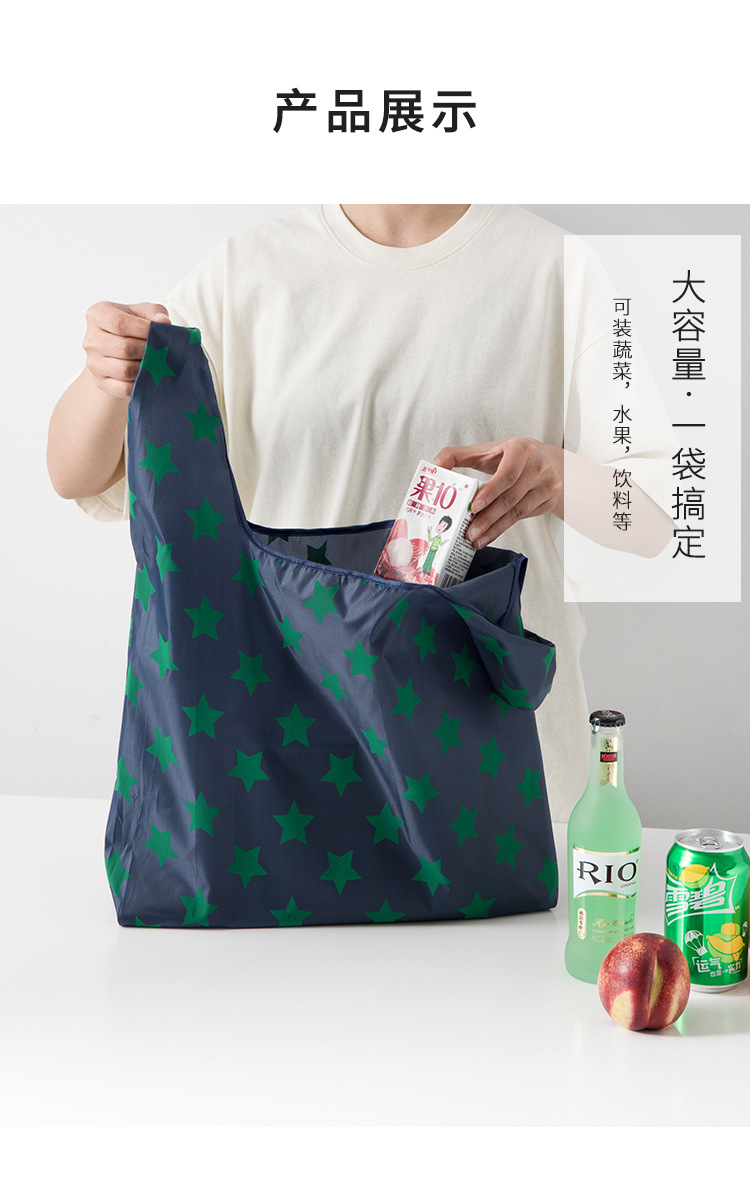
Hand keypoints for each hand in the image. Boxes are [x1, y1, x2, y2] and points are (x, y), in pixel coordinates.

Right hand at [82, 301, 170, 398]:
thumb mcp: (144, 312)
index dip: (143, 330)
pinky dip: (140, 384)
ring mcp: (93, 363)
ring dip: (146, 368)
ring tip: (156, 362)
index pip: (119, 323)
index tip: (160, 333)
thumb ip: (154, 312)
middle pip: (124, 348)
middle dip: (148, 351)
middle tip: (161, 351)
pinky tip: (148, 375)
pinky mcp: (100, 382)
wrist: (120, 348)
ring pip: (124, 370)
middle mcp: (91, 339)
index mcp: (97, 315)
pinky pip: (124, 387)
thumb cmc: (134, 325)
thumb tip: (163, 322)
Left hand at [434, 439, 563, 546]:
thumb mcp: (489, 450)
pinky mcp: (549, 500)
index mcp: (521, 449)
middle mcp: (537, 466)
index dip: (490, 492)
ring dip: (495, 528)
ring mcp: (547, 484)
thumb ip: (458, 455)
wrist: (551, 462)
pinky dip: (504, 528)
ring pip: (518, 511)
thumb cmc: (512, 456)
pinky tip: (490, 535)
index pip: (506, 474)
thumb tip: (434, 465)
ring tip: (476, 539)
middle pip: (511, 497)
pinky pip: (524, 517)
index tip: (473, 507)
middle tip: (470, 532)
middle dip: (488, 518)